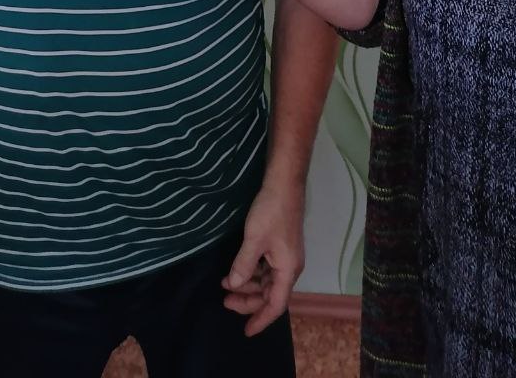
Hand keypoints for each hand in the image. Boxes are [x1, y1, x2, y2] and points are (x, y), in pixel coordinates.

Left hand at [222, 183, 304, 335]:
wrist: (284, 184)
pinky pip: (266, 268)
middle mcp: (290, 267)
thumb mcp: (254, 239)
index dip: (261, 319)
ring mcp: (286, 256)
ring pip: (267, 281)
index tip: (246, 331)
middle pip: (270, 294)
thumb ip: (244, 265)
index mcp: (288, 270)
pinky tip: (237, 269)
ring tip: (226, 283)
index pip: (276, 305)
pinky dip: (252, 272)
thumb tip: (235, 286)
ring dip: (248, 285)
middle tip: (225, 301)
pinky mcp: (280, 246)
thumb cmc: (271, 212)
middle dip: (248, 301)